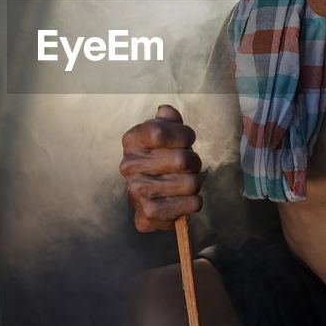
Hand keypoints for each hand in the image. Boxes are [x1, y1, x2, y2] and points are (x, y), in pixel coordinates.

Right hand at [121, 104, 203, 232]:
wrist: (145, 198)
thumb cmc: (159, 161)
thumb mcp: (163, 134)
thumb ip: (168, 120)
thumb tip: (167, 112)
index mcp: (132, 141)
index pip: (160, 132)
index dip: (184, 135)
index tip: (187, 140)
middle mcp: (129, 166)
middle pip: (182, 159)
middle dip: (194, 161)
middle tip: (187, 165)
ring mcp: (137, 192)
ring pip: (191, 183)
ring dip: (195, 182)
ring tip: (183, 182)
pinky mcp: (150, 214)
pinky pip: (193, 203)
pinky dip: (194, 201)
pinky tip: (181, 199)